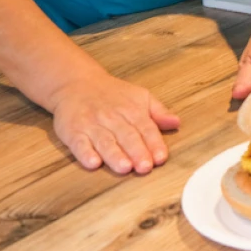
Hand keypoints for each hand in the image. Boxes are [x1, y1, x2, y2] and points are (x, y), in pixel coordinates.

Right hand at [50, 72, 179, 174]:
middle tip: (145, 167)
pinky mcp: (73, 131)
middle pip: (127, 136)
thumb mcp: (140, 97)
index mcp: (132, 110)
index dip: (154, 143)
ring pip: (105, 141)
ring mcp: (92, 125)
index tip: (160, 158)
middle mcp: (113, 117)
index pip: (146, 128)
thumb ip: (158, 112)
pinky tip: (93, 163)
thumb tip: (177, 122)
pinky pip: (79, 143)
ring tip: (124, 168)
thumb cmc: (113, 94)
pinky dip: (86, 153)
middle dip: (137, 152)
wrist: (77, 83)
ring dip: (115, 155)